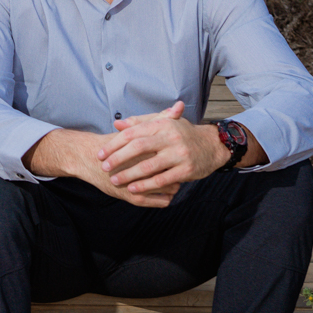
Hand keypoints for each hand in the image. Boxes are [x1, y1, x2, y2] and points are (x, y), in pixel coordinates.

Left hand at [96, 101, 230, 205]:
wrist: (212, 146)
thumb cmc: (182, 134)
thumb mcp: (163, 123)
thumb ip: (139, 124)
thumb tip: (116, 124)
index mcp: (162, 124)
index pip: (133, 133)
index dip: (114, 144)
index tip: (101, 153)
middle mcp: (171, 137)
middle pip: (138, 148)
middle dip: (118, 158)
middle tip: (105, 167)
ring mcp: (179, 154)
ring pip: (148, 166)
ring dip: (129, 175)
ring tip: (115, 181)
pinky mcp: (186, 170)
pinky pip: (161, 180)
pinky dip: (146, 186)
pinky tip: (133, 189)